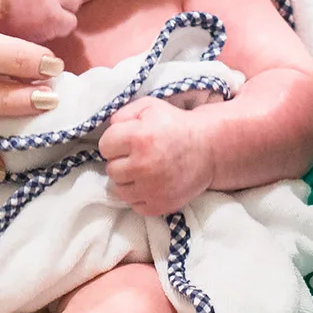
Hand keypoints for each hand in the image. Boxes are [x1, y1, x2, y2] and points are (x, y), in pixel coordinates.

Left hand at [98, 98, 214, 215]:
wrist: (208, 148)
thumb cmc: (177, 125)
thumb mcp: (151, 107)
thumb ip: (124, 113)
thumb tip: (110, 127)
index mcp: (138, 138)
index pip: (104, 146)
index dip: (115, 142)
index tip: (128, 141)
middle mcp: (142, 166)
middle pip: (111, 170)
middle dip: (122, 161)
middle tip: (139, 156)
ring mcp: (151, 189)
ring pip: (120, 190)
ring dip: (129, 180)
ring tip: (145, 170)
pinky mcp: (160, 205)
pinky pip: (135, 205)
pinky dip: (141, 196)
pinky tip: (151, 184)